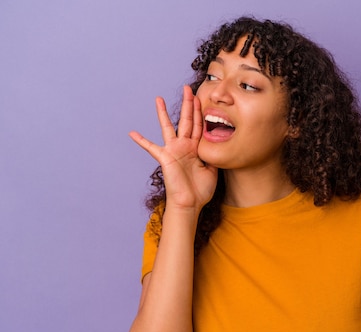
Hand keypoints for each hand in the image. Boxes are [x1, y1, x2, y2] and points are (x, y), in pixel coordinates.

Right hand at [129, 86, 217, 211]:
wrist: (190, 204)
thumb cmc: (201, 190)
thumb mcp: (213, 169)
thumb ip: (213, 155)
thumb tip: (218, 146)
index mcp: (195, 149)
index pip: (198, 126)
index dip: (200, 112)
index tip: (201, 98)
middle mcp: (184, 147)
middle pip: (186, 120)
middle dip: (188, 104)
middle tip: (188, 88)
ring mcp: (173, 151)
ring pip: (169, 127)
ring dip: (163, 113)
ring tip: (159, 98)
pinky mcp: (165, 158)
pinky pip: (151, 147)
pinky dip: (142, 141)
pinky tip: (132, 133)